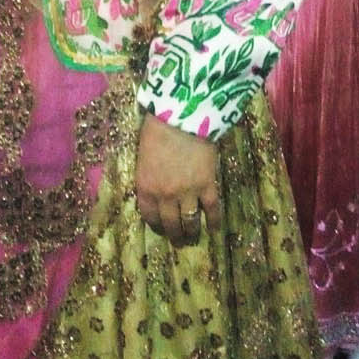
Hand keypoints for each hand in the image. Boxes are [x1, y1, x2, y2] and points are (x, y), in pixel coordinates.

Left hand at [135, 113, 219, 245]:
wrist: (182, 117)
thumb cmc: (157, 129)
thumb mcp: (144, 155)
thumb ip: (149, 174)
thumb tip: (154, 183)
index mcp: (146, 187)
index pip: (149, 215)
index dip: (156, 225)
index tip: (160, 228)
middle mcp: (165, 195)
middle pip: (170, 223)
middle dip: (174, 235)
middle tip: (179, 241)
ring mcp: (187, 192)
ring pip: (190, 222)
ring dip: (192, 233)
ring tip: (193, 238)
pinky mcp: (207, 186)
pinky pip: (211, 210)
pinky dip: (213, 221)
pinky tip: (214, 228)